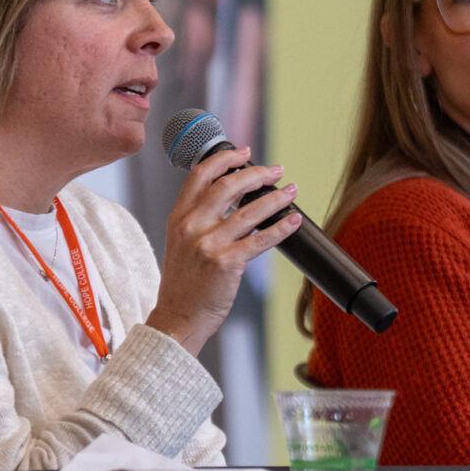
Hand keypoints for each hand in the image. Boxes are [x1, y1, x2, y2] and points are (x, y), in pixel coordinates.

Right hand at [145, 145, 299, 356]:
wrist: (177, 318)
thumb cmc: (184, 284)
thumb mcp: (182, 243)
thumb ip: (201, 218)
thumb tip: (237, 196)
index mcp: (178, 217)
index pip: (200, 175)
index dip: (225, 159)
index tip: (245, 152)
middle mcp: (191, 226)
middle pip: (228, 186)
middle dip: (257, 174)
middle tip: (277, 171)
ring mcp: (208, 244)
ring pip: (249, 212)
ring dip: (275, 198)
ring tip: (291, 191)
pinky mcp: (226, 263)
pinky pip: (260, 240)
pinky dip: (280, 228)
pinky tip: (292, 222)